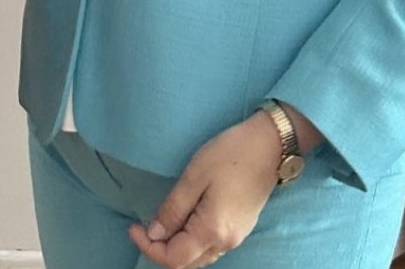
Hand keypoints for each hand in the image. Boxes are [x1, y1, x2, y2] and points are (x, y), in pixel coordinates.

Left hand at [127, 114, 282, 267]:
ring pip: (199, 257)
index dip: (149, 247)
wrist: (270, 146)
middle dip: (161, 250)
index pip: (174, 258)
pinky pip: (210, 247)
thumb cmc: (231, 155)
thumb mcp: (195, 176)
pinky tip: (183, 220)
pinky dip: (191, 241)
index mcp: (213, 231)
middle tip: (143, 225)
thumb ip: (173, 208)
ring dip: (176, 247)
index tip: (133, 226)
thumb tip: (154, 233)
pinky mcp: (241, 228)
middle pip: (187, 263)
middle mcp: (226, 242)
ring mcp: (236, 237)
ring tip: (160, 221)